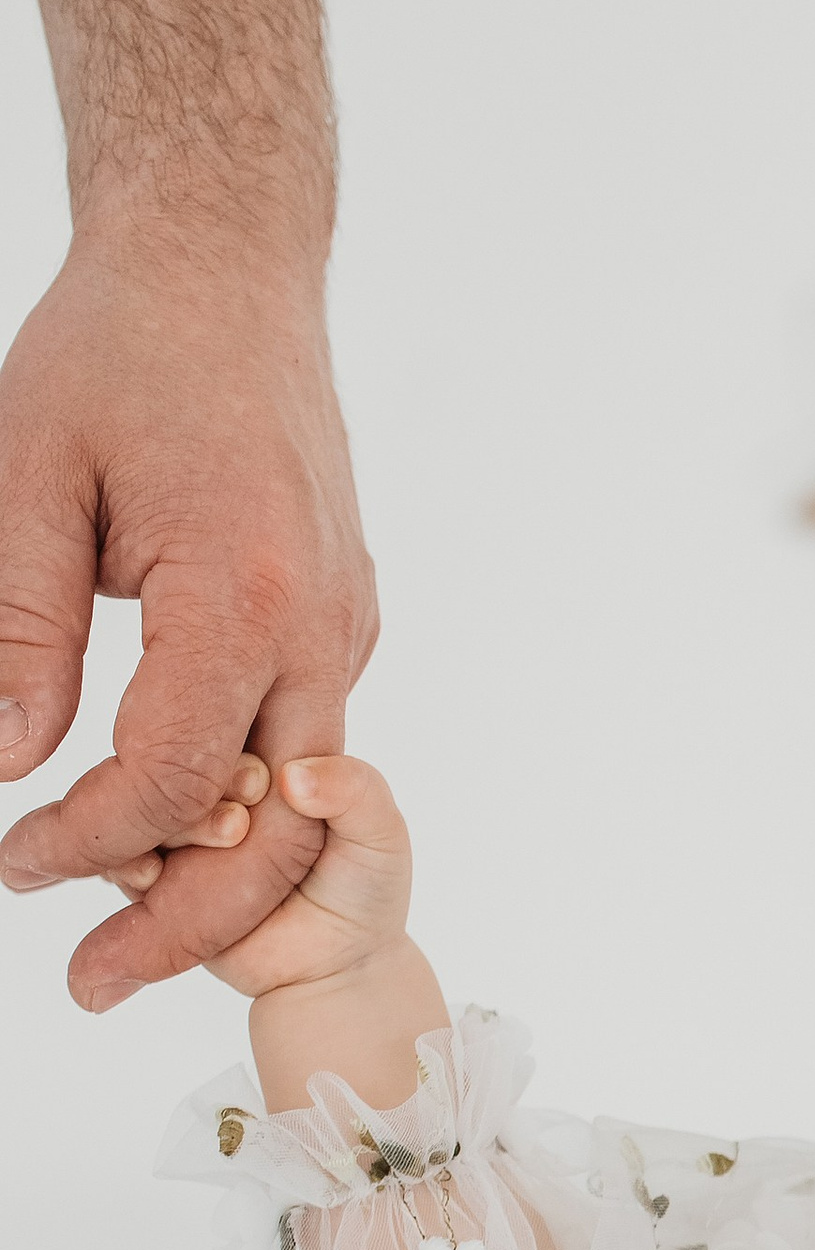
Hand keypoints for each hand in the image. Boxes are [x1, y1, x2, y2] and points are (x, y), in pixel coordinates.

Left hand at [0, 220, 377, 1007]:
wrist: (227, 267)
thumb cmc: (119, 352)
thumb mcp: (24, 477)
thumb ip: (17, 628)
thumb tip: (7, 768)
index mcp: (244, 592)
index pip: (175, 780)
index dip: (87, 848)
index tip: (12, 866)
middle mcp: (321, 626)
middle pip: (276, 836)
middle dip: (187, 927)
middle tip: (89, 982)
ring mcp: (345, 629)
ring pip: (301, 809)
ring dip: (214, 875)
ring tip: (115, 913)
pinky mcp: (340, 623)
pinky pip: (300, 749)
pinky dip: (237, 805)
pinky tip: (155, 819)